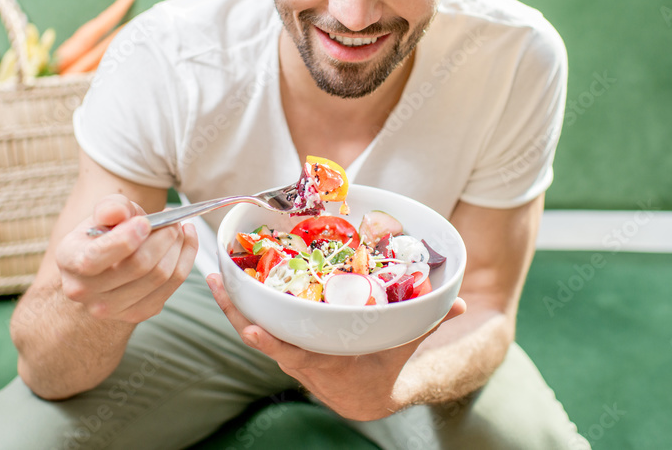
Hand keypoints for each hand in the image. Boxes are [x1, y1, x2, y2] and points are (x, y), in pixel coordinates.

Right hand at [56, 194, 197, 324]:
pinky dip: (185, 259)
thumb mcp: (104, 212)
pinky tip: (184, 242)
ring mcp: (111, 308)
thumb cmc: (106, 233)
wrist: (107, 264)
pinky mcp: (138, 313)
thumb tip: (116, 213)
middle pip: (138, 266)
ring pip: (160, 276)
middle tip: (173, 220)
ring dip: (178, 246)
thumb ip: (110, 207)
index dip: (126, 239)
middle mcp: (84, 291)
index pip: (95, 258)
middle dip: (163, 236)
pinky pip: (173, 286)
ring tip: (179, 228)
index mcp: (69, 261)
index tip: (146, 222)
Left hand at [206, 274, 465, 420]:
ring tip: (214, 274)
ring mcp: (287, 351)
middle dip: (238, 314)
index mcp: (325, 363)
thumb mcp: (402, 348)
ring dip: (231, 304)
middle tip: (219, 285)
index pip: (295, 356)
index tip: (254, 331)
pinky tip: (226, 280)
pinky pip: (256, 323)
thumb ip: (424, 323)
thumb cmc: (383, 367)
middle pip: (262, 338)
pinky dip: (239, 305)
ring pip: (252, 328)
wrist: (366, 396)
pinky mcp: (282, 340)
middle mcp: (299, 358)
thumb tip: (457, 303)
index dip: (273, 345)